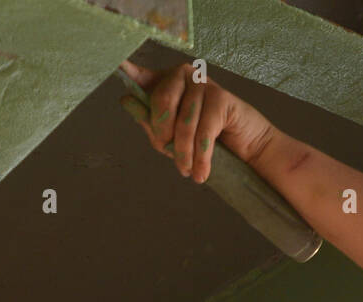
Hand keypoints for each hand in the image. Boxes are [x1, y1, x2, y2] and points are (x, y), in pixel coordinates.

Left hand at [118, 59, 275, 183]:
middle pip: (162, 103)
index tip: (120, 66)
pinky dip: (201, 157)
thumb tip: (126, 99)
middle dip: (163, 135)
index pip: (144, 77)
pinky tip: (201, 174)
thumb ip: (150, 121)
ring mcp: (203, 83)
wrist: (243, 146)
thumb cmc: (201, 139)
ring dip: (183, 153)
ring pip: (183, 123)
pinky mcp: (221, 97)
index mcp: (165, 82)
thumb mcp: (170, 136)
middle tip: (168, 154)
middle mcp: (184, 75)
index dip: (131, 72)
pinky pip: (204, 132)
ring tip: (187, 171)